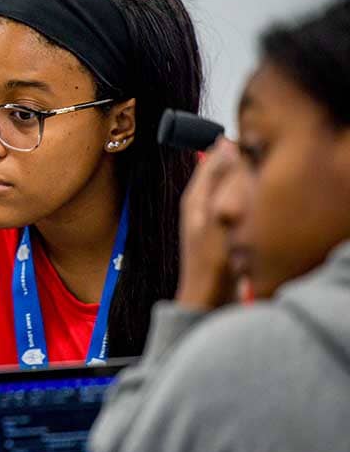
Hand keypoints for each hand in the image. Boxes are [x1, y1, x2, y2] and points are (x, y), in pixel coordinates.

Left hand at [176, 138, 240, 310]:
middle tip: (255, 185)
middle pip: (229, 172)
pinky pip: (244, 210)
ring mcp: (215, 218)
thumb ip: (224, 184)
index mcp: (195, 196)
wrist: (209, 302)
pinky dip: (252, 211)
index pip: (214, 156)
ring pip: (238, 190)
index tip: (253, 157)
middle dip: (245, 172)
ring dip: (249, 192)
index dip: (235, 151)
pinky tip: (256, 222)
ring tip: (252, 207)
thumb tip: (227, 148)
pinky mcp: (227, 232)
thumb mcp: (219, 220)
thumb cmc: (209, 267)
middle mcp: (203, 204)